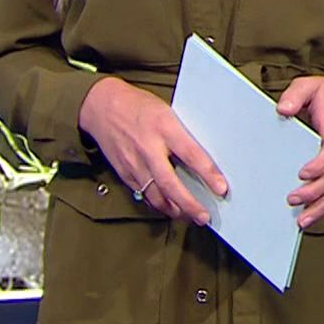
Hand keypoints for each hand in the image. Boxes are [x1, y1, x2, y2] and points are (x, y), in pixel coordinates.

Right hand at [78, 76, 227, 223]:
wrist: (101, 105)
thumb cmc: (138, 106)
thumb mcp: (167, 111)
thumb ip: (182, 133)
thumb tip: (203, 156)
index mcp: (165, 127)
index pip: (191, 154)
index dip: (208, 173)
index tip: (221, 188)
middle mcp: (149, 147)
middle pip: (171, 183)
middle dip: (189, 204)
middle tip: (204, 217)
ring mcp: (134, 162)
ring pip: (156, 195)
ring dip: (174, 209)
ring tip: (189, 217)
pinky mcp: (124, 171)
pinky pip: (143, 193)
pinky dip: (157, 203)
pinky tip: (169, 207)